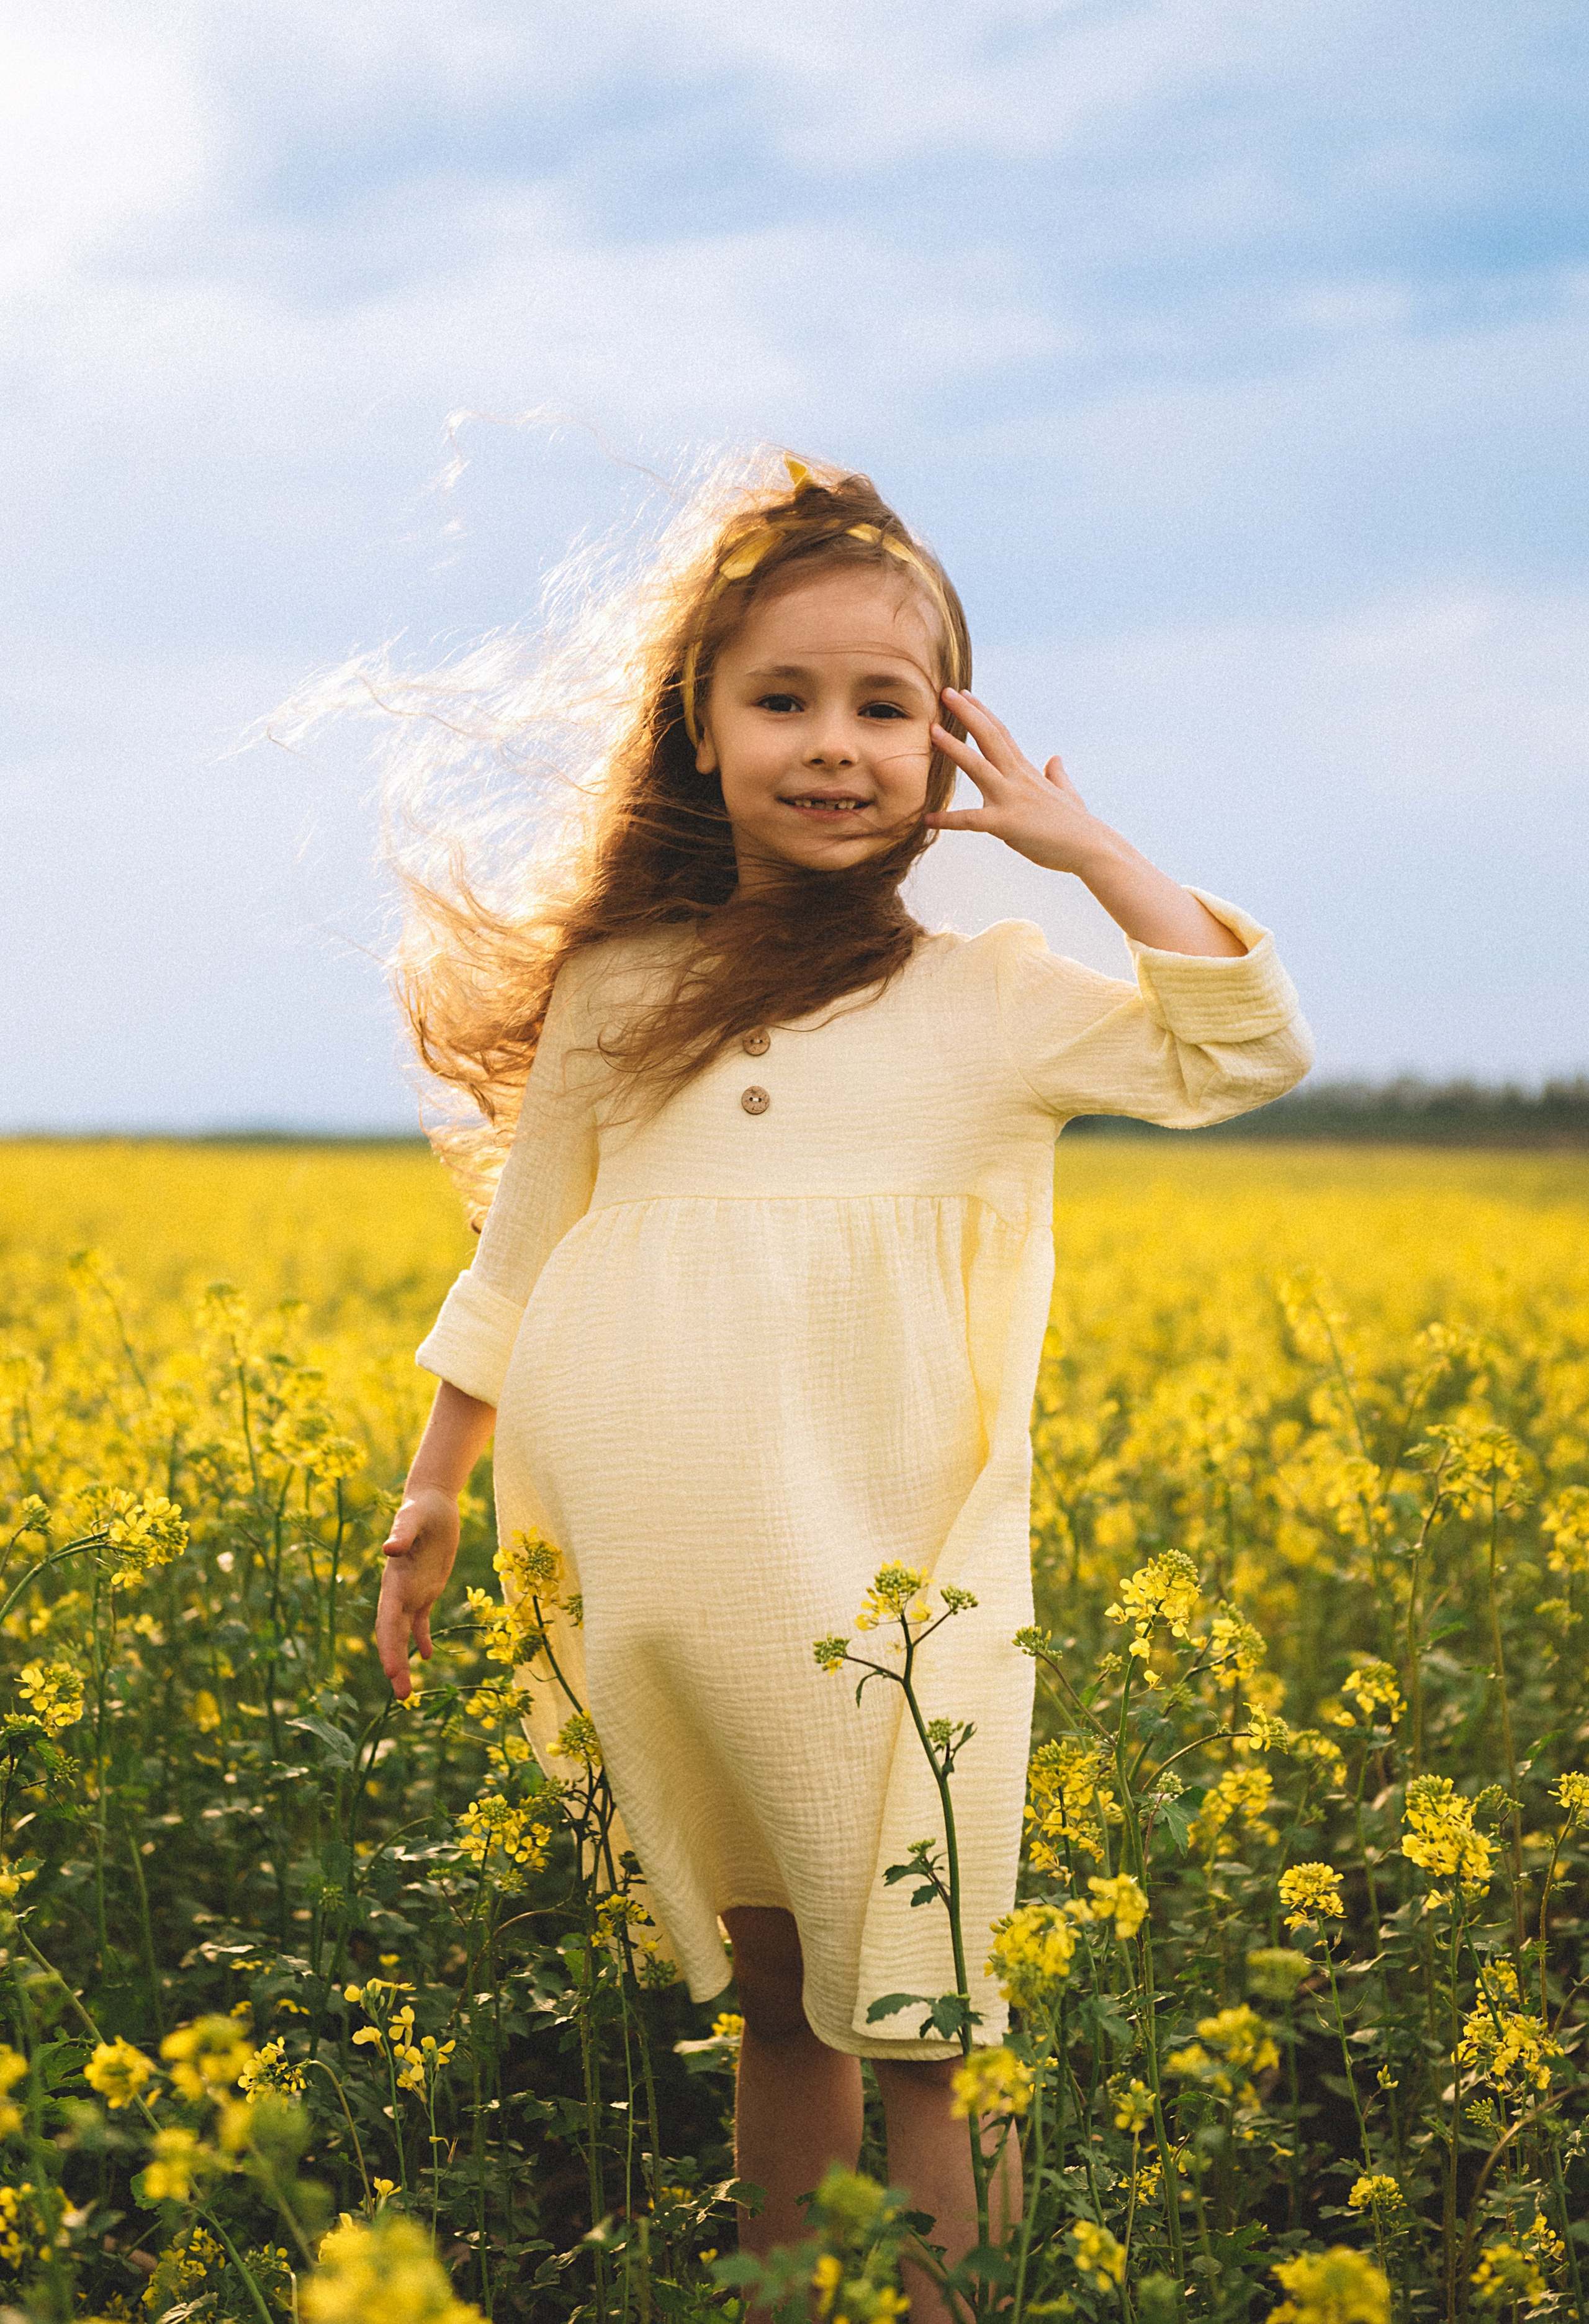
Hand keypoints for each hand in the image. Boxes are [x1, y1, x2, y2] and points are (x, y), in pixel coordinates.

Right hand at [375, 1487, 460, 1699]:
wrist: (430, 1501)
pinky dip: (423, 1638)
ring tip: (408, 1692)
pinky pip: (422, 1619)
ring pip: (404, 1633)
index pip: (388, 1621)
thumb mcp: (412, 1519)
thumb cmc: (420, 1508)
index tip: (393, 1672)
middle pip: (393, 1635)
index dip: (389, 1647)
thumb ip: (401, 1534)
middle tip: (402, 1698)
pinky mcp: (426, 1588)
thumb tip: (388, 1550)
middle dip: (395, 1665)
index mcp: (394, 1581)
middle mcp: (399, 1591)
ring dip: (405, 1660)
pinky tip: (428, 1656)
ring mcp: (412, 1592)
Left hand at [925, 690, 1113, 875]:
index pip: (1001, 733)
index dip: (982, 712)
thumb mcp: (1067, 793)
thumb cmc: (1077, 825)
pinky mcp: (1007, 824)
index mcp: (1027, 771)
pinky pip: (971, 820)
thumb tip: (1056, 759)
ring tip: (930, 731)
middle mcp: (1018, 779)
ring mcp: (1012, 799)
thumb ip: (1057, 775)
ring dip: (953, 748)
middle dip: (967, 714)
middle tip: (945, 692)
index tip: (965, 694)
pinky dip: (948, 820)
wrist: (1091, 849)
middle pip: (989, 737)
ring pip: (978, 767)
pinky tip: (927, 819)